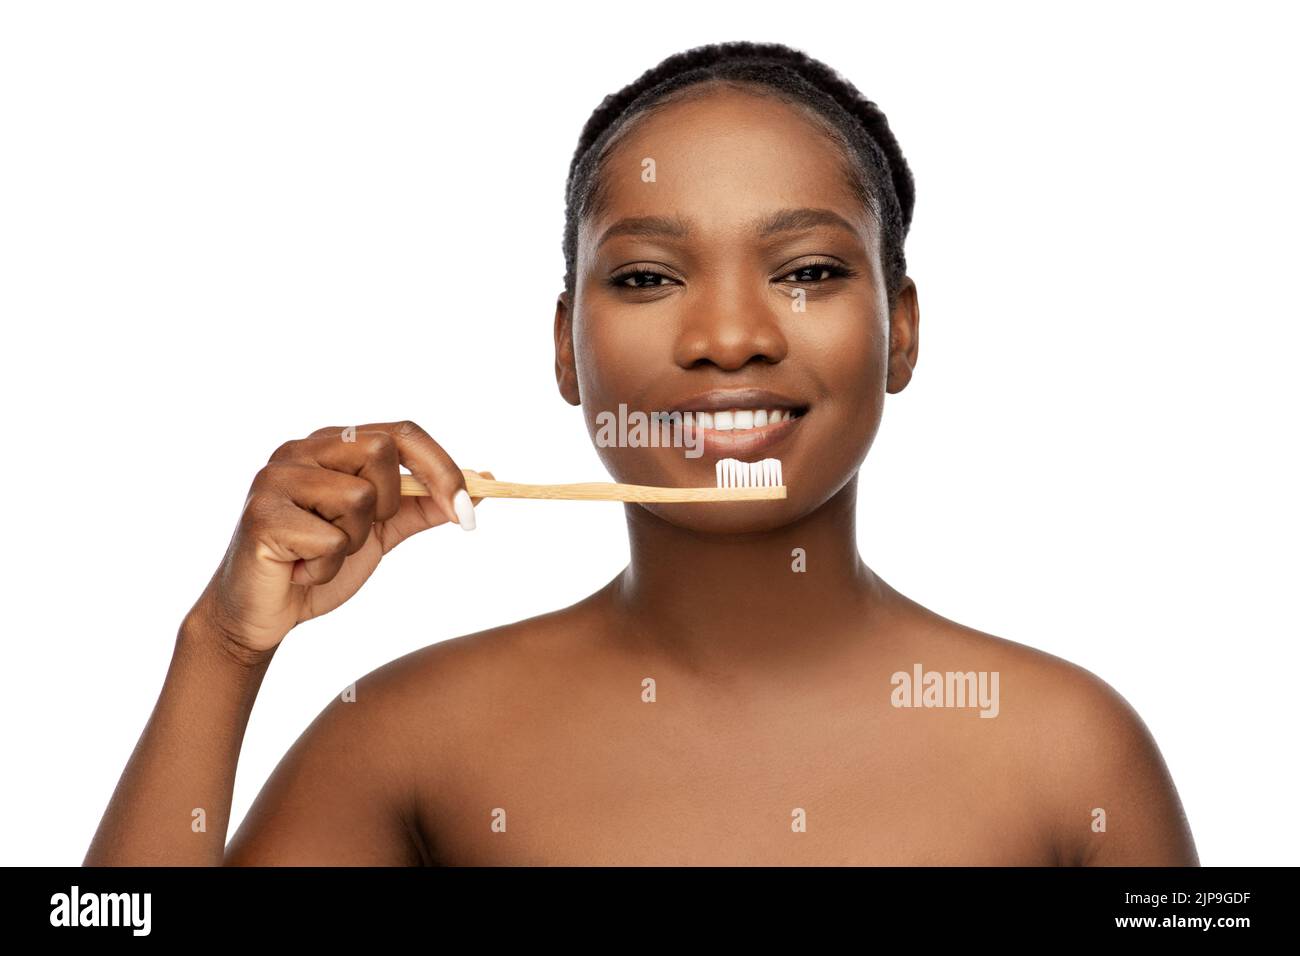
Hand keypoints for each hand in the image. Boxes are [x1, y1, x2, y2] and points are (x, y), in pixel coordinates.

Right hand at [185, 420, 489, 660]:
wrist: (263, 613)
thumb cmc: (318, 564)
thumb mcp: (382, 532)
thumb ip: (425, 505)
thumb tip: (485, 481)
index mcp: (332, 446)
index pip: (402, 432)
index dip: (442, 469)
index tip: (467, 515)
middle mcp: (301, 449)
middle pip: (381, 452)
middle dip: (387, 506)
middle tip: (357, 536)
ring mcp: (276, 478)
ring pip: (359, 498)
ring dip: (352, 543)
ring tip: (321, 554)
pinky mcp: (262, 514)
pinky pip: (330, 539)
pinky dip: (326, 567)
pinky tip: (301, 570)